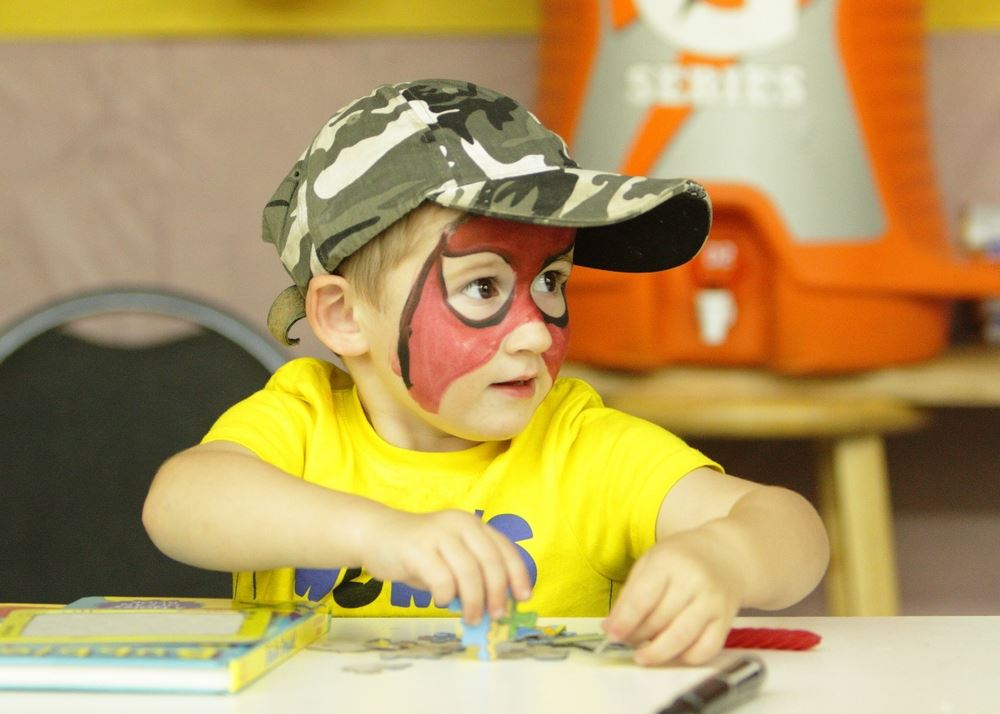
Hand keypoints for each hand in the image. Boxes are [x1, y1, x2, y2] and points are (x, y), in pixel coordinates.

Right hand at [361, 508, 531, 624]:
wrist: (376, 535)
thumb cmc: (418, 553)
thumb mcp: (450, 559)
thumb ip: (471, 576)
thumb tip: (495, 607)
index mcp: (472, 525)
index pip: (504, 549)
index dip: (518, 574)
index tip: (523, 597)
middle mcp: (459, 524)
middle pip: (490, 562)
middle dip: (498, 593)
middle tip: (497, 615)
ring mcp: (438, 534)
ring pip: (469, 572)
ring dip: (475, 601)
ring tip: (472, 618)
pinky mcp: (416, 549)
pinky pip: (442, 579)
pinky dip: (447, 596)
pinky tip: (441, 600)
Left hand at [602, 531, 744, 665]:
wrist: (725, 555)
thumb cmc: (680, 560)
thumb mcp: (649, 563)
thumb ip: (629, 594)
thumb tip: (611, 628)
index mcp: (668, 562)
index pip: (642, 598)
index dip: (625, 621)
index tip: (612, 635)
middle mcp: (693, 581)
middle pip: (660, 620)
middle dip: (638, 637)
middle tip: (626, 642)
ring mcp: (713, 601)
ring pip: (682, 637)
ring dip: (658, 653)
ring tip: (643, 657)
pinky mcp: (727, 619)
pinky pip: (707, 648)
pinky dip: (687, 658)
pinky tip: (673, 654)